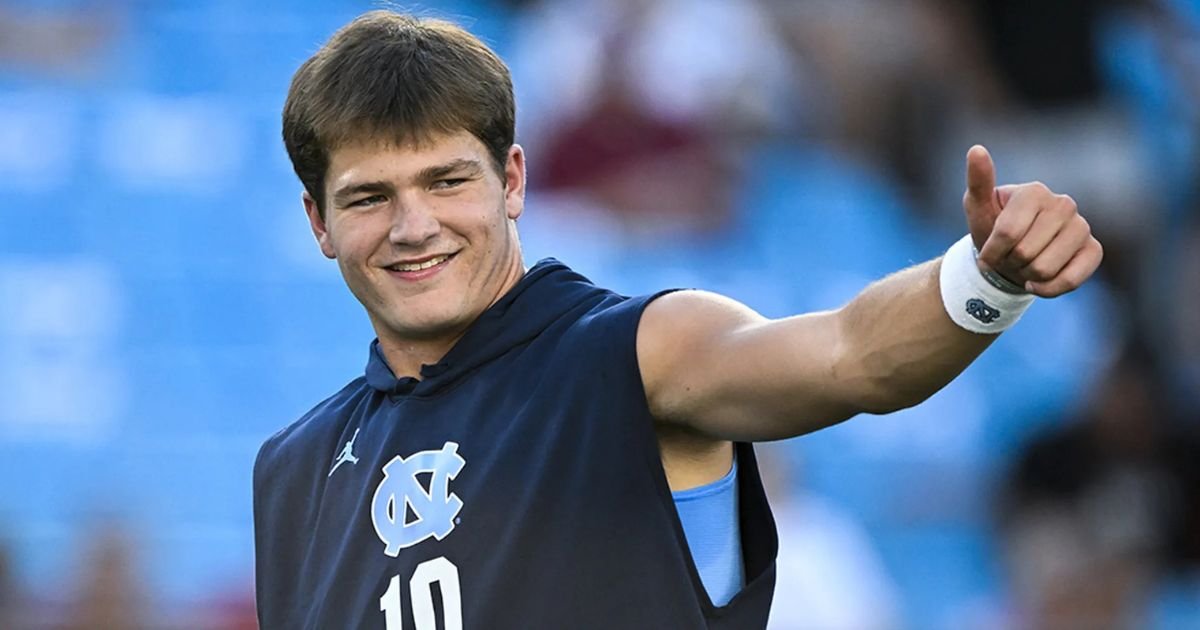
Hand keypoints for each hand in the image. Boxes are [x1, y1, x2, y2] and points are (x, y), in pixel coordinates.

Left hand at [962, 145, 1102, 296]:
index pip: (1007, 233)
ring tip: (1024, 264)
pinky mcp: (1094, 250)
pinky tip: (1038, 281)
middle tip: (1008, 256)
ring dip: (1026, 275)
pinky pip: (1071, 280)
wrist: (1011, 256)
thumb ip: (978, 180)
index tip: (986, 252)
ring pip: (1046, 269)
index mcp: (1035, 191)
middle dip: (1010, 263)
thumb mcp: (977, 206)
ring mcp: (1082, 226)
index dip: (991, 252)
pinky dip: (1048, 289)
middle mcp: (1064, 204)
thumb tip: (976, 149)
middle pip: (1026, 253)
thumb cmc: (992, 228)